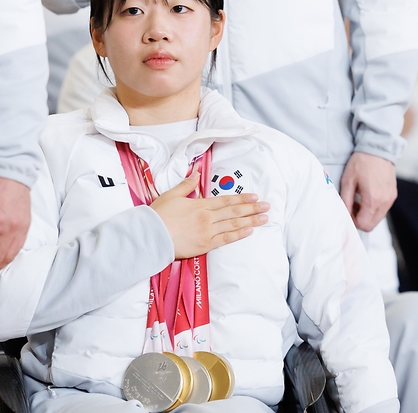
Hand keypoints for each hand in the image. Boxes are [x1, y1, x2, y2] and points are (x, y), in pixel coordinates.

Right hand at [150, 172, 269, 258]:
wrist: (150, 236)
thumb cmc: (158, 215)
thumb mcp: (171, 195)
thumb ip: (186, 184)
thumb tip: (196, 172)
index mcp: (200, 204)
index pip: (226, 200)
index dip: (242, 198)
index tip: (255, 196)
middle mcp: (207, 217)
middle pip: (234, 212)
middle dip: (252, 208)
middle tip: (267, 206)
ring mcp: (207, 232)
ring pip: (233, 225)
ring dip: (251, 221)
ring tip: (264, 218)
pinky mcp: (205, 245)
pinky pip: (225, 240)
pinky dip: (238, 235)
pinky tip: (249, 231)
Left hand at [339, 152, 395, 231]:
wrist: (378, 149)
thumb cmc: (361, 163)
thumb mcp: (348, 181)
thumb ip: (345, 200)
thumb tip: (344, 215)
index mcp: (373, 199)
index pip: (364, 224)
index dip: (353, 221)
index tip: (348, 210)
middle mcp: (384, 202)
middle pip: (372, 225)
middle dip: (360, 220)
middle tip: (352, 206)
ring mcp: (390, 199)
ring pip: (378, 218)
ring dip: (367, 215)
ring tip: (359, 201)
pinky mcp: (393, 195)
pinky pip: (383, 209)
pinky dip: (374, 208)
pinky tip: (367, 196)